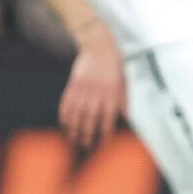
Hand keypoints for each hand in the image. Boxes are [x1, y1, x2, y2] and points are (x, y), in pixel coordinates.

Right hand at [61, 21, 125, 151]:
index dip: (106, 135)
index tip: (104, 145)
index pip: (108, 120)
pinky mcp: (73, 84)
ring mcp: (83, 89)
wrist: (99, 46)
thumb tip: (128, 120)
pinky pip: (66, 103)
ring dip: (74, 129)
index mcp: (112, 95)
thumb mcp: (124, 84)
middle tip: (86, 146)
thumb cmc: (115, 67)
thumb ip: (124, 102)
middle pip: (90, 120)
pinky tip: (65, 124)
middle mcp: (97, 93)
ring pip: (76, 114)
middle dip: (87, 136)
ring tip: (74, 139)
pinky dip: (64, 115)